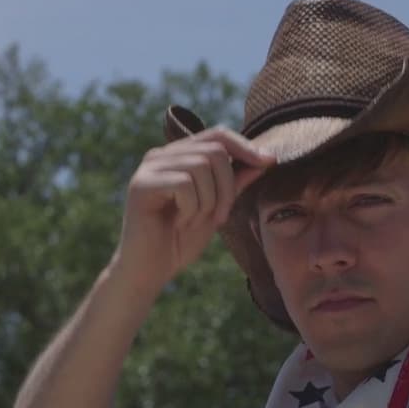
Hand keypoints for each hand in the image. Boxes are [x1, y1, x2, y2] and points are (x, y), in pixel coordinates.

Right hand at [112, 126, 275, 294]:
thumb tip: (265, 158)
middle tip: (220, 217)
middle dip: (227, 186)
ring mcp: (148, 168)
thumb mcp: (216, 210)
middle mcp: (161, 156)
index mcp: (177, 157)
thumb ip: (235, 183)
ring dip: (209, 201)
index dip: (244, 146)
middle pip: (214, 149)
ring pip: (201, 165)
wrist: (148, 272)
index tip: (268, 163)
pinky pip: (184, 184)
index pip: (217, 135)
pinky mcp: (140, 184)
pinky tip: (179, 223)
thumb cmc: (179, 243)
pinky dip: (191, 209)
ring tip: (195, 222)